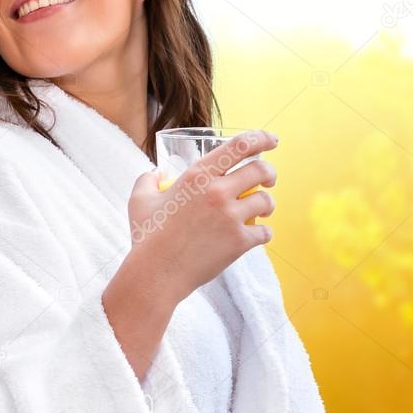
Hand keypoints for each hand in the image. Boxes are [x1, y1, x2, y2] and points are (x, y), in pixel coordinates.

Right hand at [126, 129, 278, 304]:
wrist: (156, 273)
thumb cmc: (147, 237)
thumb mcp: (140, 200)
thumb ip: (149, 180)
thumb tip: (159, 173)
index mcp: (197, 175)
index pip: (239, 145)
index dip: (261, 139)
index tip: (271, 141)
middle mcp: (217, 191)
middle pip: (260, 170)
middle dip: (270, 173)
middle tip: (268, 180)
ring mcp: (230, 217)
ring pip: (266, 201)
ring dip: (268, 204)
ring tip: (262, 211)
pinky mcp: (239, 242)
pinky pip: (265, 232)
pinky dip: (263, 234)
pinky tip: (256, 236)